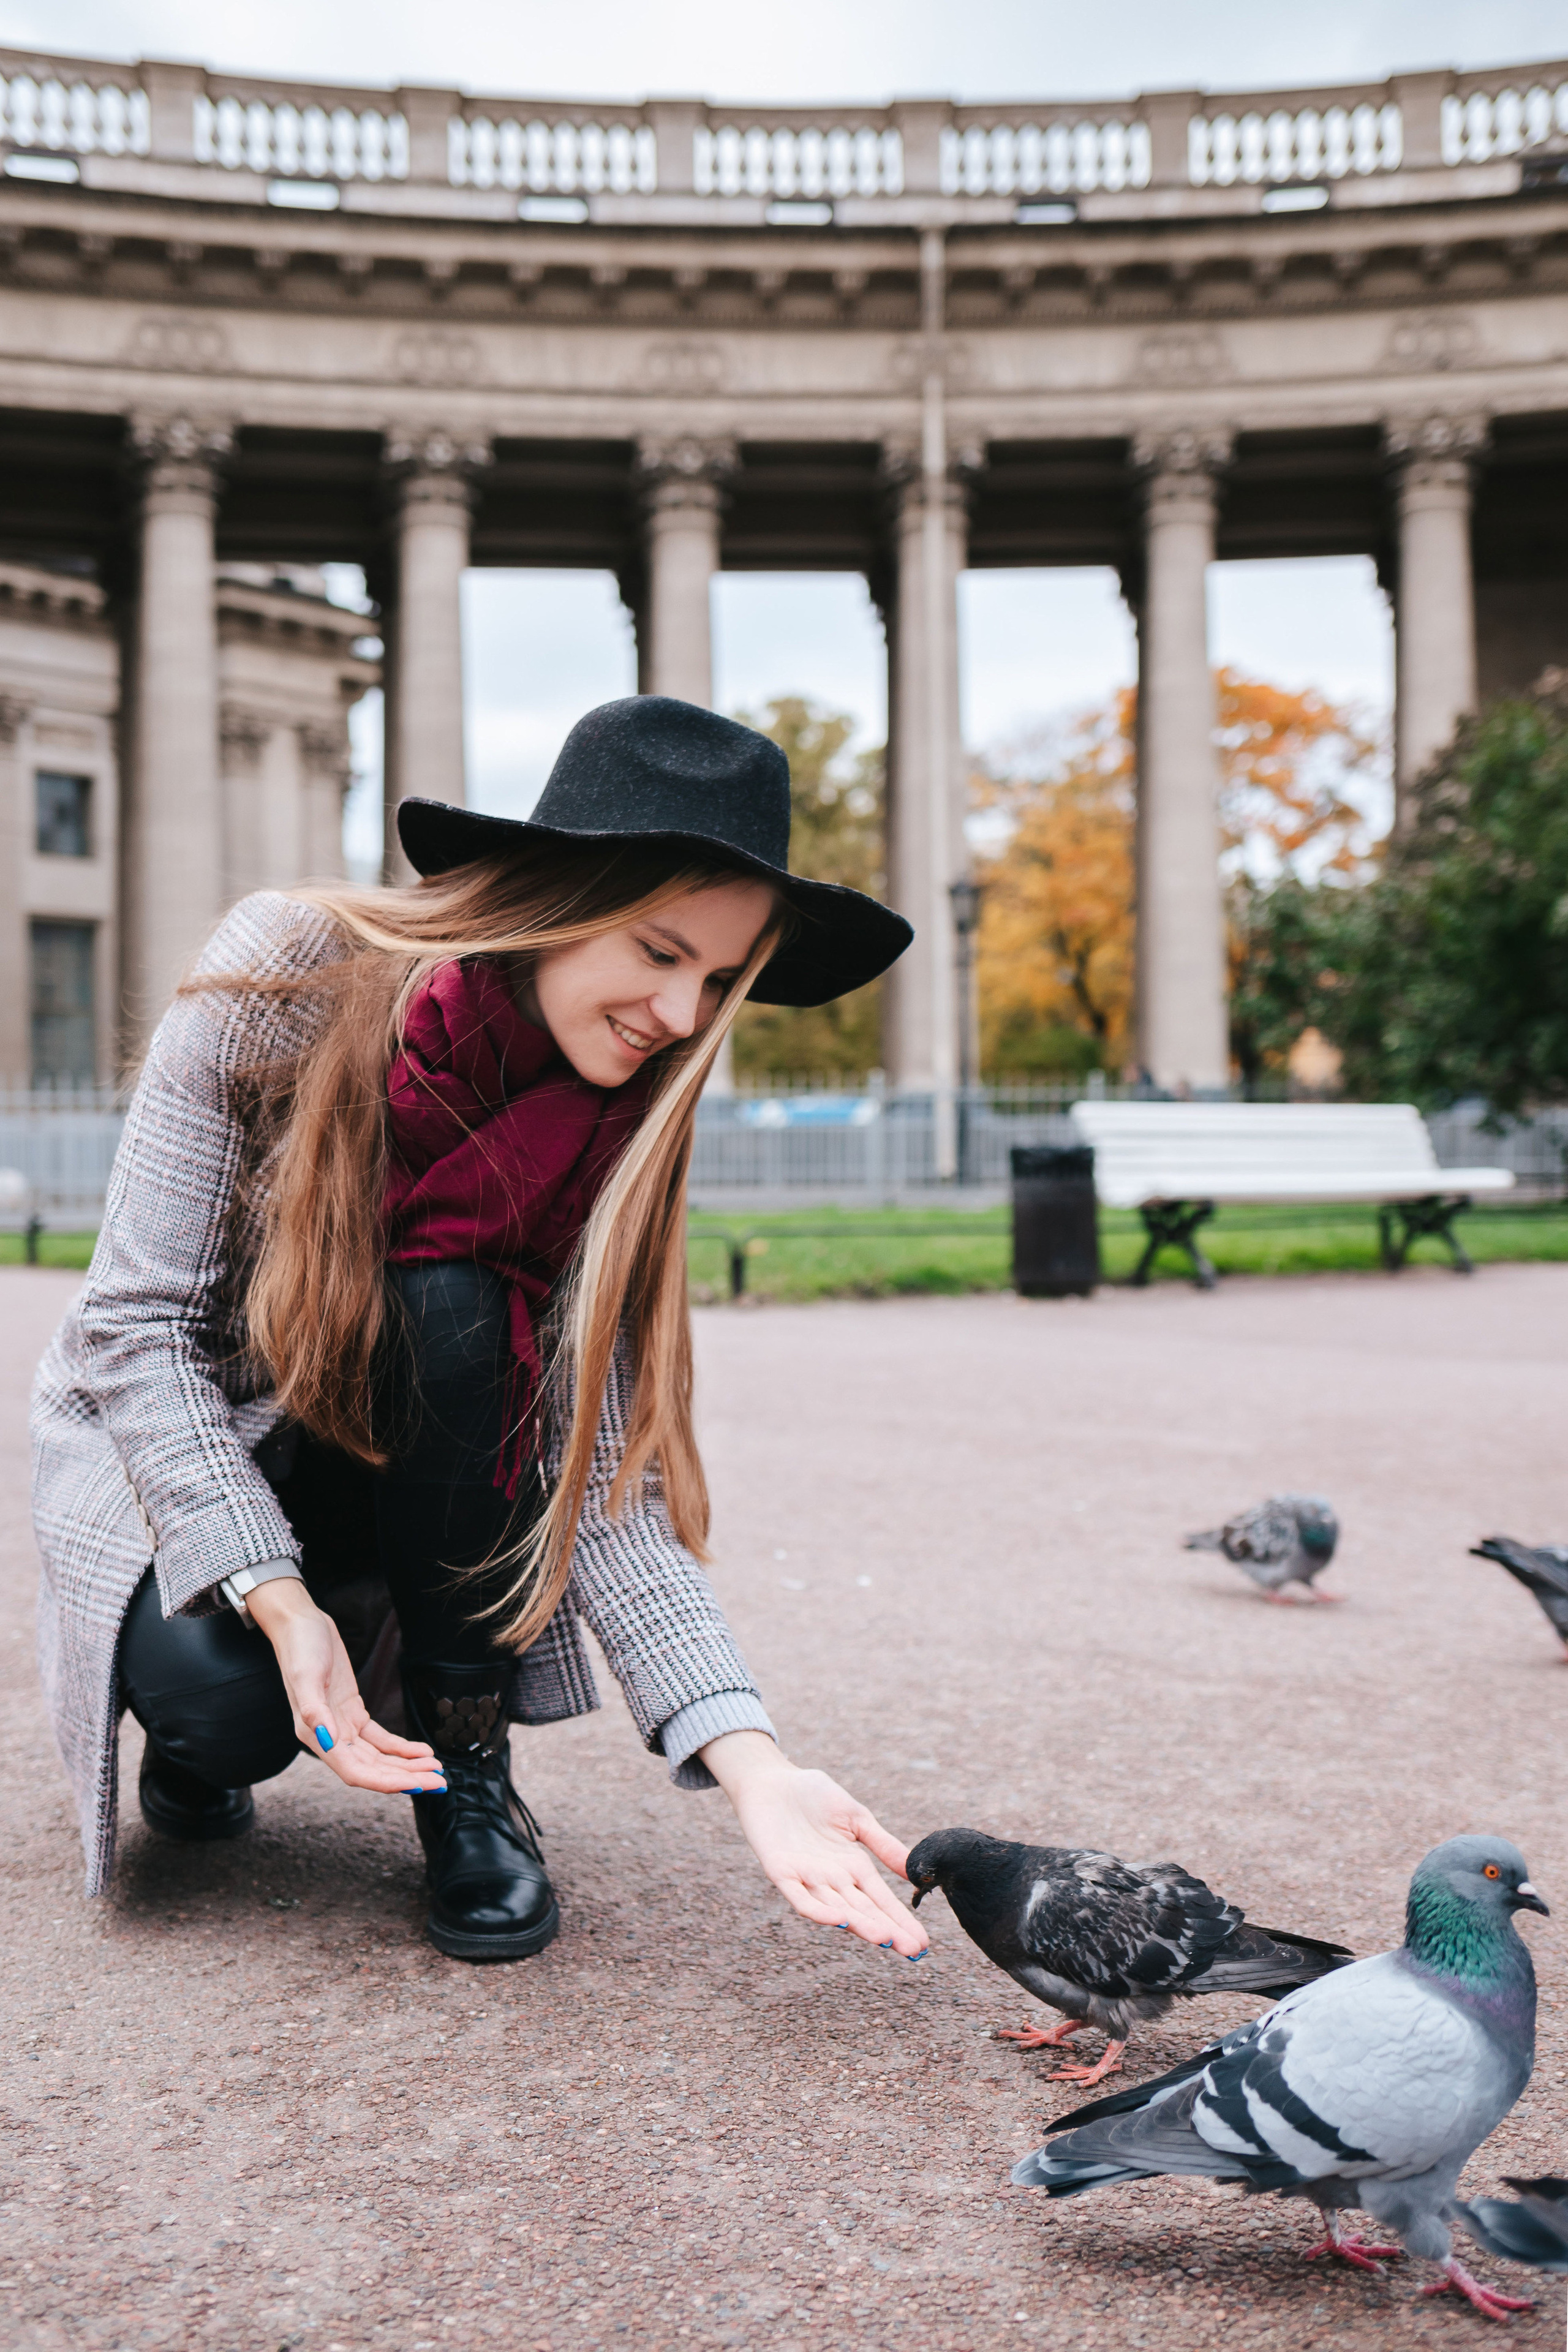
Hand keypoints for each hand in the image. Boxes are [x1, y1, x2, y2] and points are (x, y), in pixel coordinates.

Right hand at [248, 1580, 446, 1796]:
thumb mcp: (306, 1674)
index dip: (386, 1782)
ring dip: (407, 1766)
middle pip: (372, 1769)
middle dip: (406, 1778)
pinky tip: (421, 1751)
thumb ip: (314, 1710)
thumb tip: (328, 1740)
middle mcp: (328, 1737)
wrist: (300, 1623)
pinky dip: (401, 1748)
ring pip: (378, 1758)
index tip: (416, 1785)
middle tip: (439, 1782)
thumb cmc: (300, 1647)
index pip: (355, 1772)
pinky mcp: (352, 1713)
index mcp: (314, 1735)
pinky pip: (380, 1739)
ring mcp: (341, 1727)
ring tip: (436, 1769)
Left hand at [700, 1731, 928, 1958]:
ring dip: (859, 1924)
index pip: (881, 1900)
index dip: (900, 1921)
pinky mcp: (781, 1872)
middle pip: (864, 1910)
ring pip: (837, 1908)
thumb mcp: (856, 1818)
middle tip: (913, 1951)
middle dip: (888, 1930)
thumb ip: (883, 1844)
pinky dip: (819, 1910)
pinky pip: (801, 1897)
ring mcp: (807, 1878)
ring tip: (884, 1938)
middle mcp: (833, 1879)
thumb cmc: (813, 1796)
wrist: (772, 1780)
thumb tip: (915, 1870)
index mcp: (853, 1867)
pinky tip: (839, 1919)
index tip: (923, 1943)